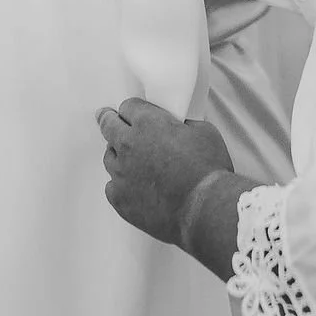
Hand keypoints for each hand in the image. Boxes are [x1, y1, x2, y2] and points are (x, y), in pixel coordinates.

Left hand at [96, 96, 230, 244]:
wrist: (204, 209)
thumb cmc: (207, 171)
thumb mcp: (204, 132)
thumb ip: (183, 125)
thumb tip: (178, 127)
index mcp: (148, 123)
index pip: (128, 107)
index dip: (133, 109)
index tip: (133, 112)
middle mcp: (128, 145)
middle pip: (108, 126)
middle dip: (110, 121)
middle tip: (108, 119)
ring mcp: (121, 173)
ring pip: (109, 157)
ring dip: (118, 155)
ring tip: (130, 160)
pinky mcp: (120, 199)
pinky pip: (112, 187)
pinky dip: (121, 184)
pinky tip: (134, 187)